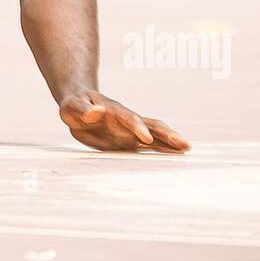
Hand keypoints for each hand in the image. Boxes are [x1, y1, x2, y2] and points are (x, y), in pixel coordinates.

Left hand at [60, 90, 189, 152]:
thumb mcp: (72, 106)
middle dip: (166, 134)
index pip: (128, 117)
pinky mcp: (130, 139)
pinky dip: (163, 149)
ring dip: (170, 142)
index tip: (146, 138)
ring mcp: (130, 130)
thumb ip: (83, 109)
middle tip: (184, 144)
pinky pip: (150, 144)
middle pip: (150, 124)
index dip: (137, 127)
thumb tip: (97, 111)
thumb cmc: (74, 104)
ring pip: (155, 134)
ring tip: (187, 149)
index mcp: (113, 110)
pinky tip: (175, 155)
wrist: (79, 105)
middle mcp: (126, 119)